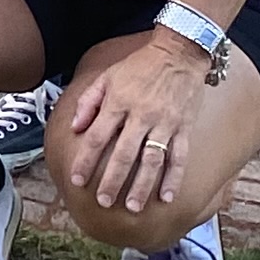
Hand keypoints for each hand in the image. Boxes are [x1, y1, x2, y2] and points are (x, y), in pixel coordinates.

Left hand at [56, 35, 216, 216]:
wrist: (179, 52)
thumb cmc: (139, 66)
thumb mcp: (107, 76)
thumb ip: (89, 101)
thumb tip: (75, 127)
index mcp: (118, 102)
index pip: (96, 137)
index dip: (86, 161)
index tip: (78, 180)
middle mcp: (141, 115)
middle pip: (123, 154)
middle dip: (112, 180)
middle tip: (103, 201)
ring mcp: (165, 123)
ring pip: (151, 160)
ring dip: (141, 186)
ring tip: (131, 206)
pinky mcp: (184, 127)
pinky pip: (179, 157)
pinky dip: (173, 178)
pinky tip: (166, 197)